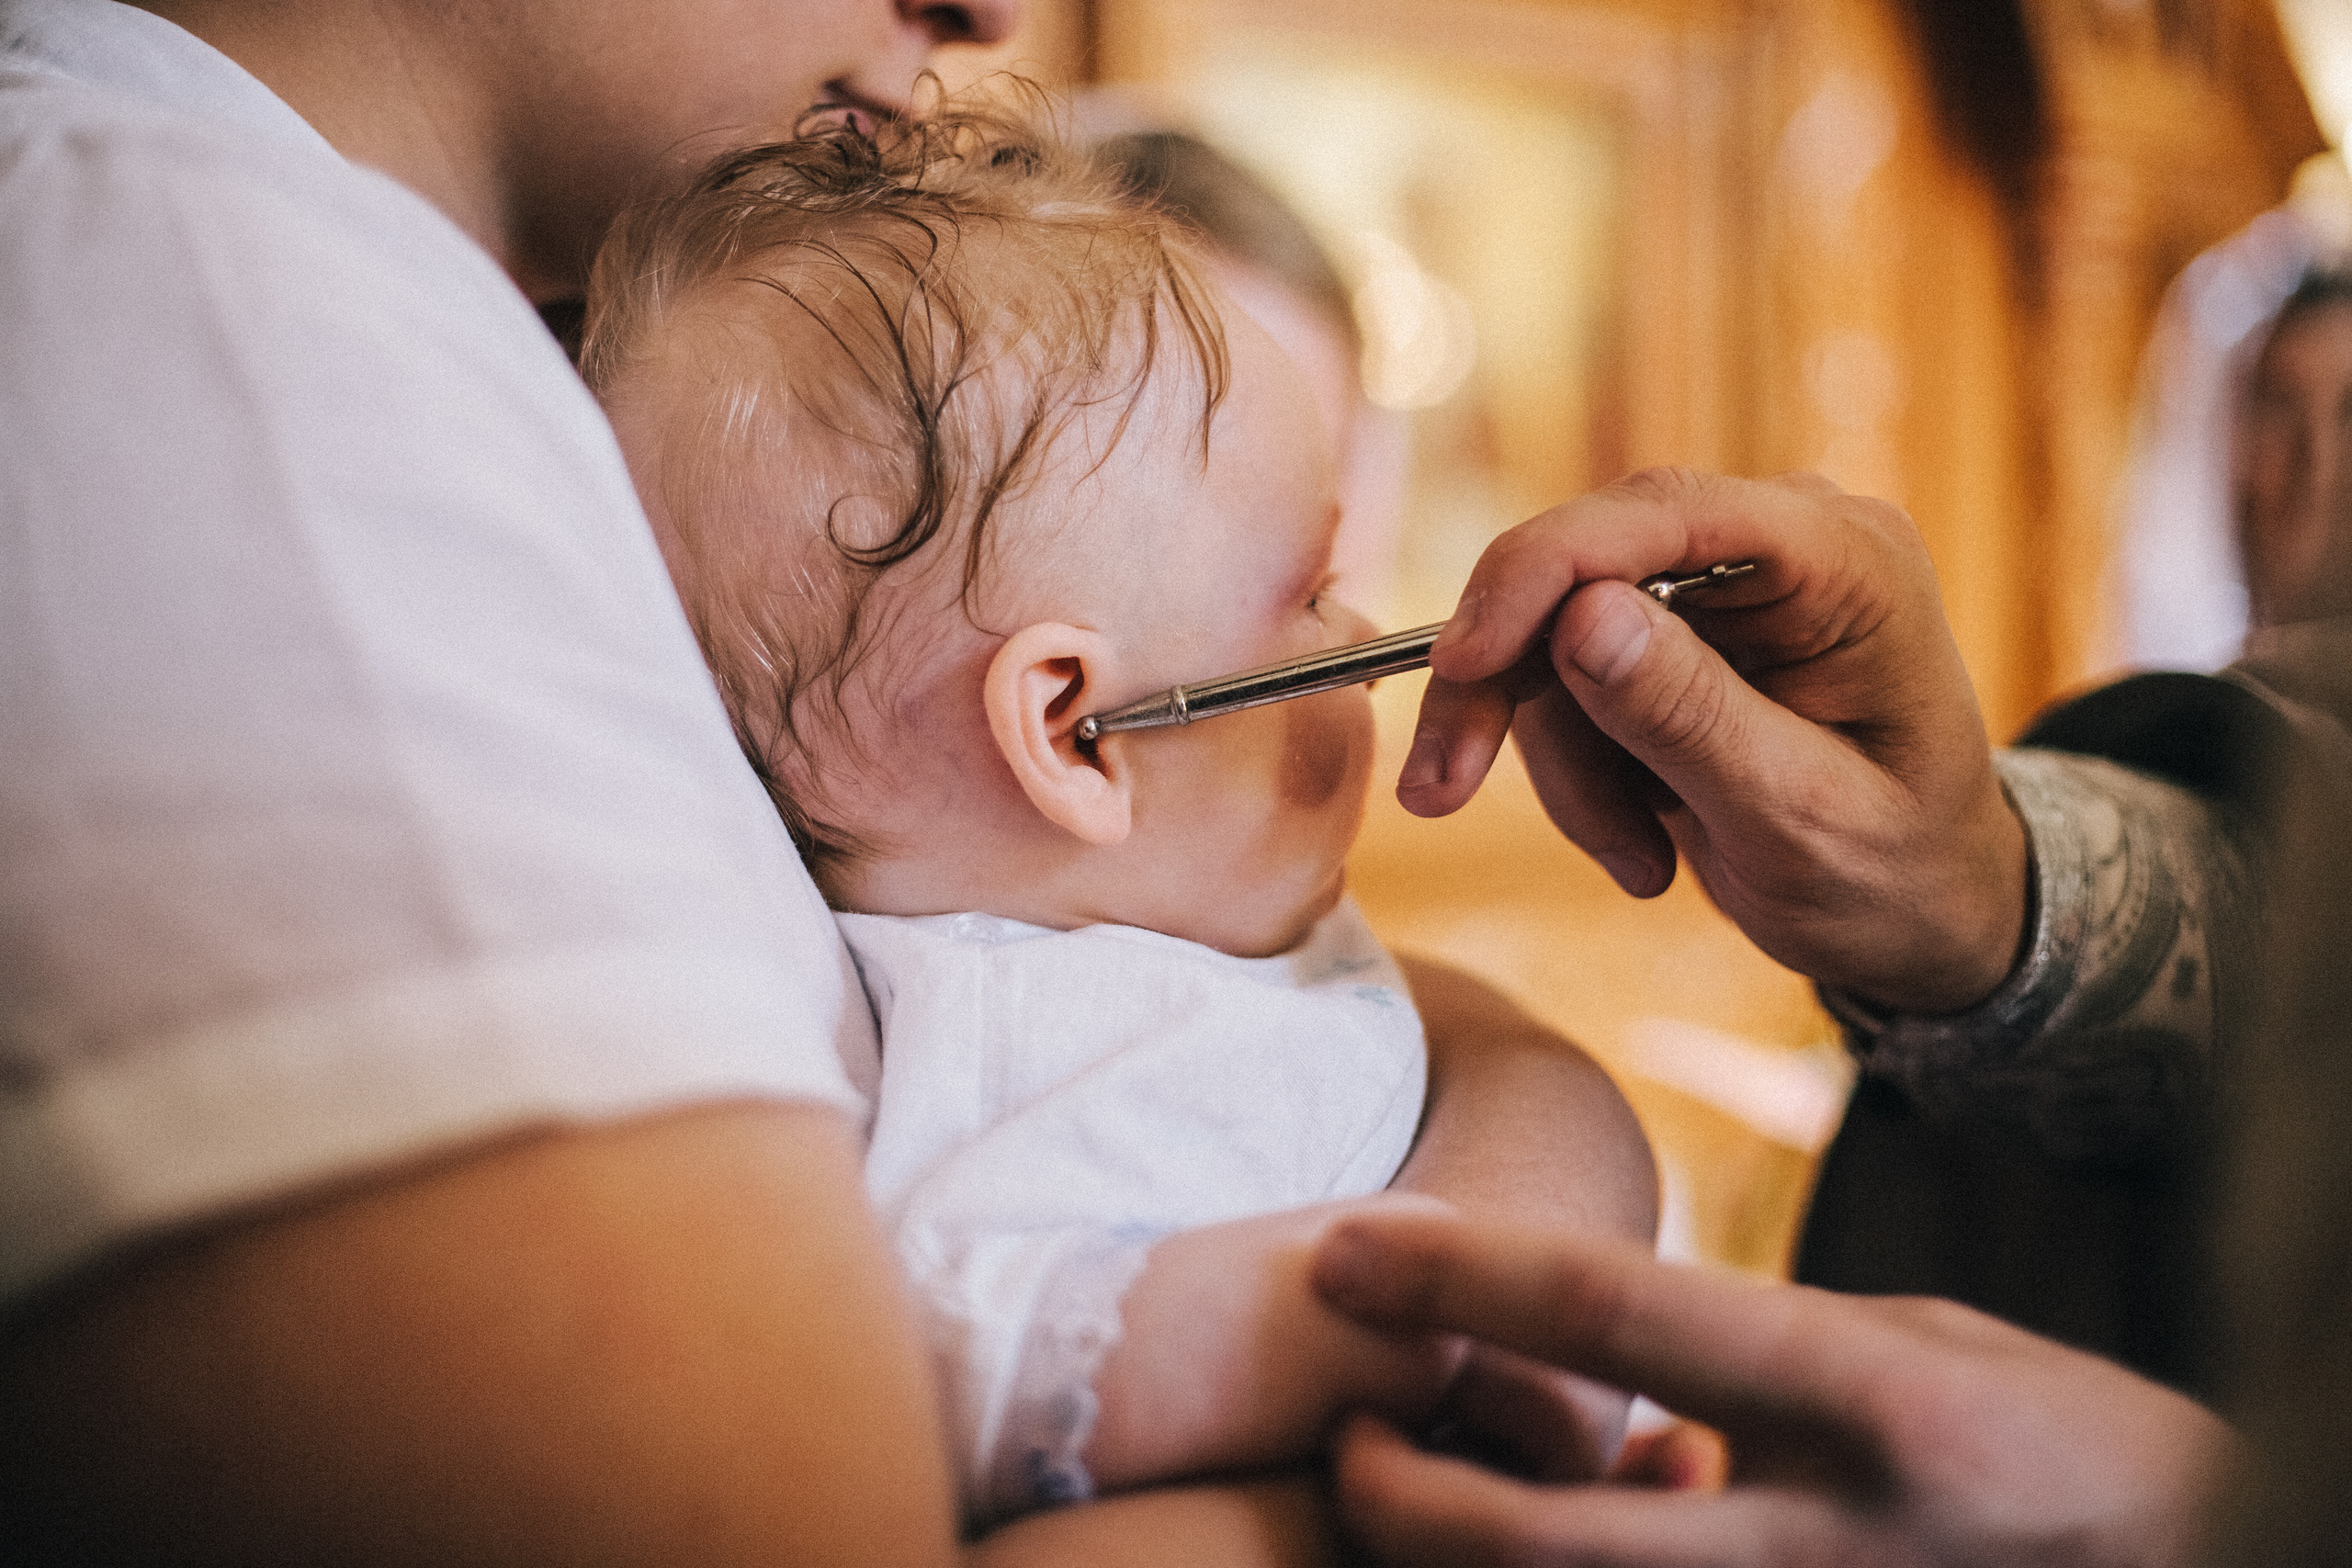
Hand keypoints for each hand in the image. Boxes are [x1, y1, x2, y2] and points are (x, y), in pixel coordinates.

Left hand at [1311, 1209, 2228, 1567]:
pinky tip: (1567, 1532)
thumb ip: (1747, 1348)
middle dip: (1404, 1495)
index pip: (1619, 1321)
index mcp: (1863, 1400)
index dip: (1459, 1279)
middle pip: (1545, 1543)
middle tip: (1349, 1435)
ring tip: (1417, 1487)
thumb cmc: (2054, 1440)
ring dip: (1465, 1555)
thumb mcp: (1913, 1346)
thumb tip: (1592, 1340)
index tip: (1343, 1247)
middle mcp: (1825, 1543)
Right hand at [1398, 469, 2024, 1012]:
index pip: (1664, 514)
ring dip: (1563, 767)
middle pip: (1580, 569)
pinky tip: (1641, 846)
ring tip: (1636, 862)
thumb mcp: (1802, 820)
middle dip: (1507, 687)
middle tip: (1440, 793)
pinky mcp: (1672, 637)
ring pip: (1551, 639)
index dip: (1542, 572)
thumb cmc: (1896, 875)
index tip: (1459, 665)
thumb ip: (1694, 716)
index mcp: (1846, 560)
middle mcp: (1777, 544)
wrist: (1922, 917)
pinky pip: (1563, 684)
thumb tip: (1581, 615)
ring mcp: (1718, 589)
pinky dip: (1577, 777)